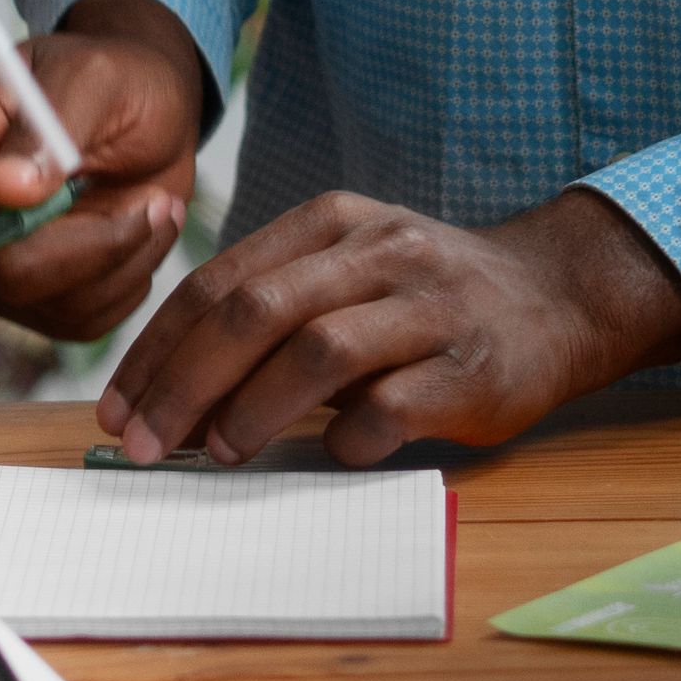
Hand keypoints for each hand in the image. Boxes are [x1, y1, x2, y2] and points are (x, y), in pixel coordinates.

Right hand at [0, 0, 210, 340]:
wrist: (156, 119)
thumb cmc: (119, 82)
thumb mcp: (99, 80)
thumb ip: (54, 126)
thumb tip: (3, 187)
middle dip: (93, 245)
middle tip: (156, 202)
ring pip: (48, 300)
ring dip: (124, 257)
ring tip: (154, 204)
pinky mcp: (38, 296)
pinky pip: (81, 320)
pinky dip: (131, 280)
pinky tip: (141, 231)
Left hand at [94, 186, 680, 466]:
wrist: (560, 297)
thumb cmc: (429, 300)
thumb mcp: (350, 273)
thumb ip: (274, 310)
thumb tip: (171, 392)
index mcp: (334, 224)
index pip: (221, 281)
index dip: (160, 347)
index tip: (120, 404)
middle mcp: (380, 253)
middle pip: (256, 310)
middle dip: (186, 381)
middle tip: (145, 442)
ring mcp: (431, 308)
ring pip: (318, 350)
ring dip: (253, 408)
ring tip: (217, 452)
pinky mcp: (474, 369)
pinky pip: (393, 406)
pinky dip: (347, 439)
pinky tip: (329, 457)